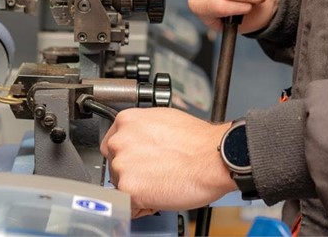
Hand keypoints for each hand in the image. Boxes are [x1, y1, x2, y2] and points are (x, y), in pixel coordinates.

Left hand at [100, 108, 235, 214]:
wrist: (213, 158)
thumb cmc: (198, 142)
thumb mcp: (164, 120)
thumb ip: (143, 130)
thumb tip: (140, 141)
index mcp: (127, 121)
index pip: (113, 145)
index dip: (129, 157)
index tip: (139, 162)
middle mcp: (119, 140)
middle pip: (115, 165)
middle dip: (133, 173)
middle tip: (156, 173)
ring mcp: (122, 164)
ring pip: (120, 185)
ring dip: (138, 189)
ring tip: (162, 183)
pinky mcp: (128, 188)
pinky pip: (127, 205)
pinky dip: (142, 206)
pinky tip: (160, 196)